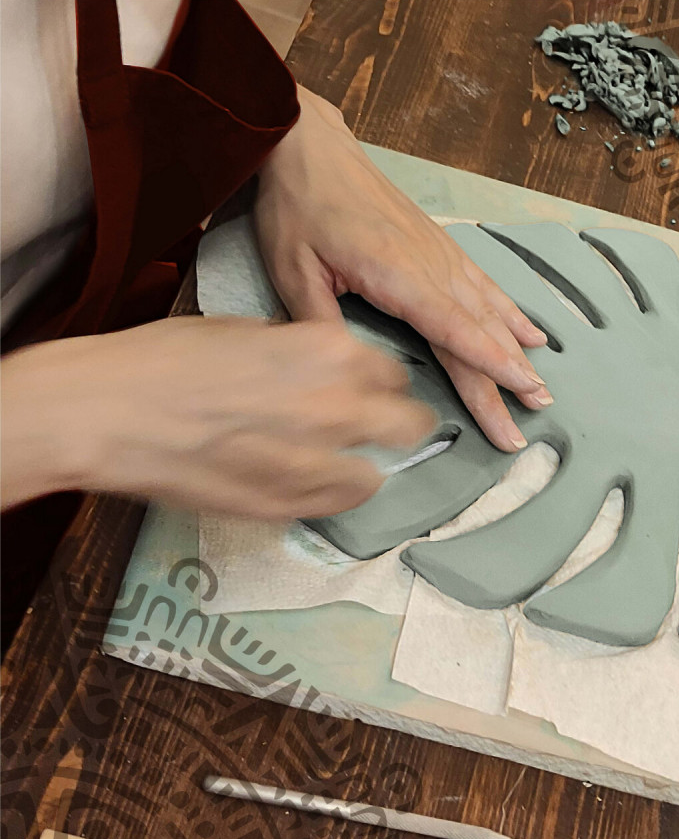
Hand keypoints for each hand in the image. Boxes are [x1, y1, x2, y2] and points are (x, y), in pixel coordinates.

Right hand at [0, 317, 435, 515]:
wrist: (109, 412)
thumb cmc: (165, 359)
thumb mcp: (246, 331)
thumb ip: (300, 352)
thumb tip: (323, 368)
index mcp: (330, 352)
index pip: (394, 372)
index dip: (381, 382)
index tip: (371, 389)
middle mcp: (340, 407)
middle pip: (409, 425)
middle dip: (398, 424)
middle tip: (378, 428)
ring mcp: (318, 464)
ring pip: (376, 474)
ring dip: (362, 465)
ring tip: (335, 462)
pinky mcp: (289, 507)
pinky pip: (336, 507)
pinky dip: (331, 496)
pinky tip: (307, 484)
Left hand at [255, 86, 551, 452]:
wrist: (312, 147)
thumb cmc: (300, 208)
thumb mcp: (293, 271)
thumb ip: (320, 324)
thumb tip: (340, 375)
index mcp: (396, 274)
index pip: (453, 329)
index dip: (488, 364)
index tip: (519, 390)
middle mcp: (430, 265)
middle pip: (478, 331)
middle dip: (508, 375)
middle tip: (538, 408)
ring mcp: (440, 255)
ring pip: (488, 312)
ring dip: (517, 351)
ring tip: (540, 385)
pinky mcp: (441, 247)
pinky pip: (484, 286)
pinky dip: (510, 313)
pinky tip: (531, 335)